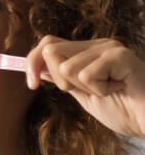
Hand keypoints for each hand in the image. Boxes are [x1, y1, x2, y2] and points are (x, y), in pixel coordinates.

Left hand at [26, 35, 144, 137]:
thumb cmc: (124, 110)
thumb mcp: (83, 95)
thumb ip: (63, 79)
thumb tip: (37, 69)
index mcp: (87, 52)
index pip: (47, 44)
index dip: (32, 62)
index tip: (31, 85)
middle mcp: (96, 44)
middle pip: (50, 51)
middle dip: (61, 80)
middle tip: (89, 91)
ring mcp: (109, 48)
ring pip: (66, 67)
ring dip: (85, 89)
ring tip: (110, 91)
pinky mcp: (120, 55)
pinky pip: (86, 74)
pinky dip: (98, 90)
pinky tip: (118, 89)